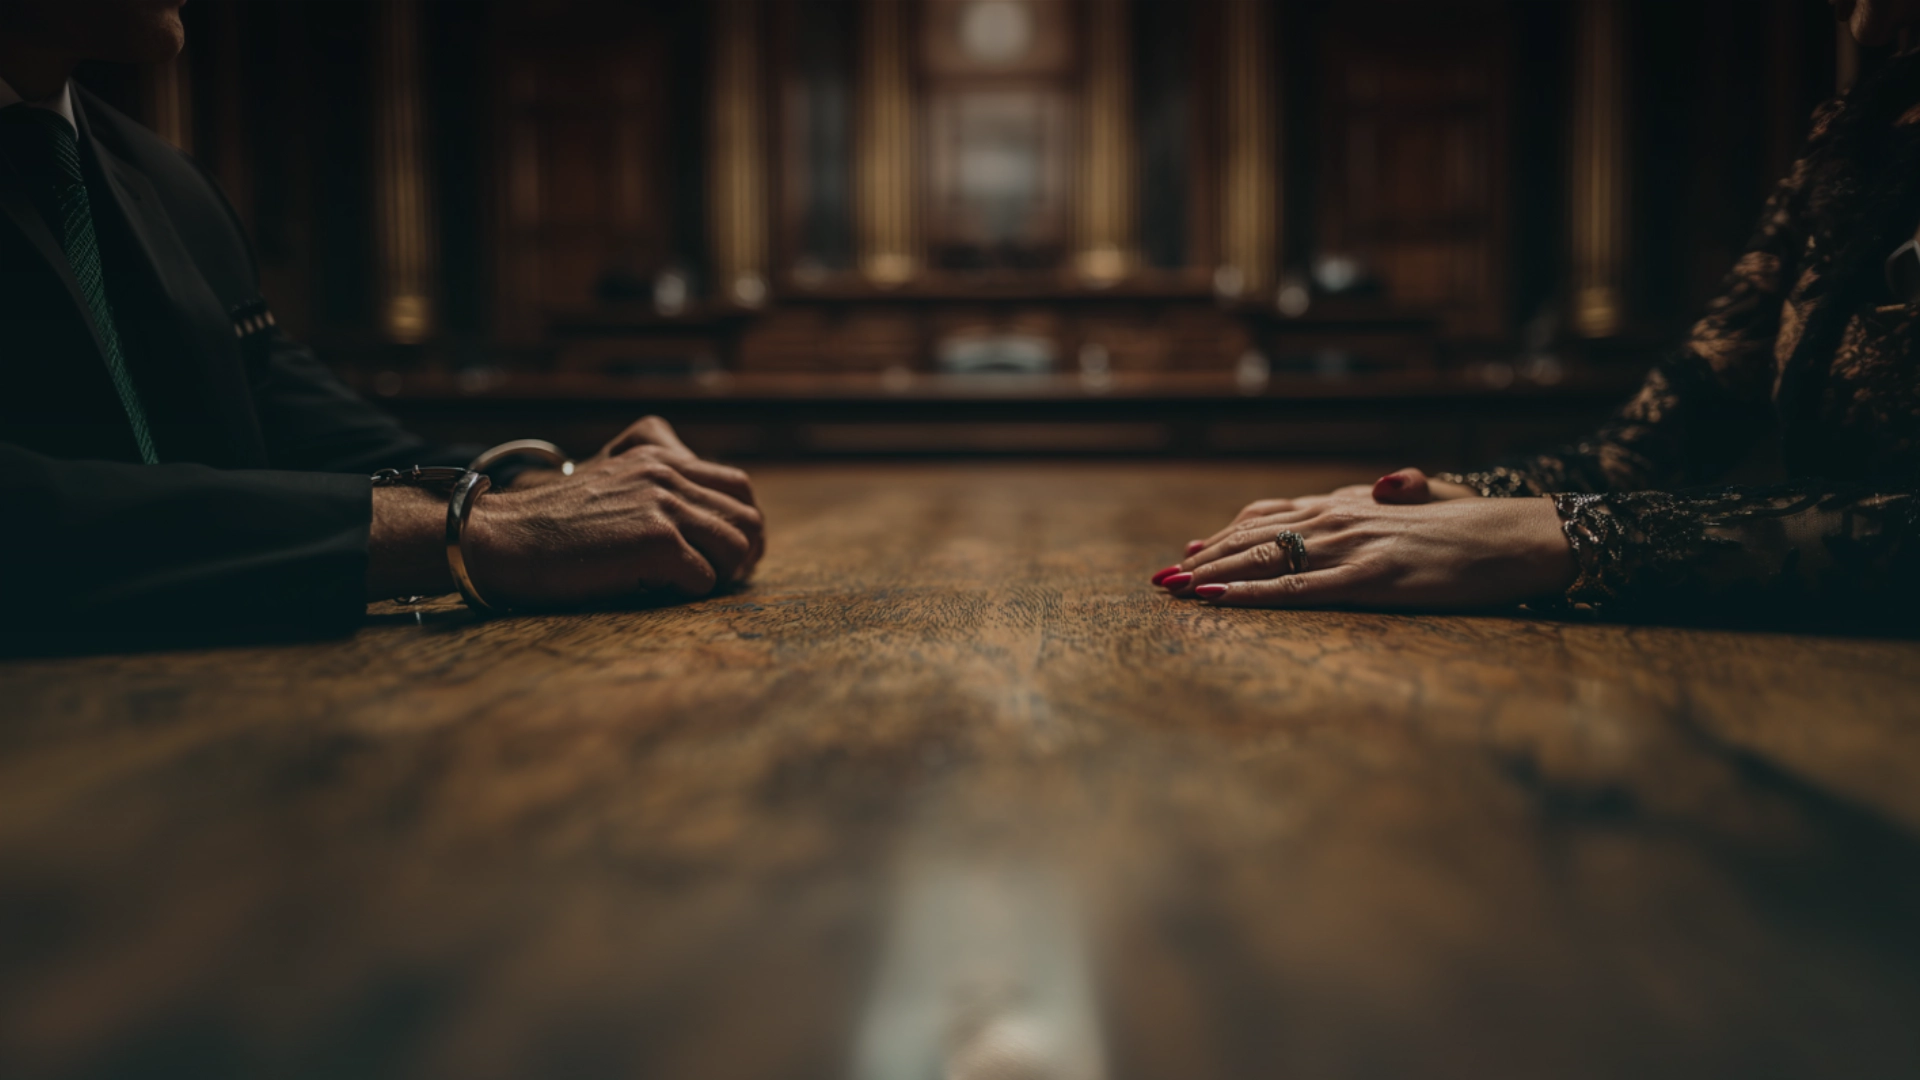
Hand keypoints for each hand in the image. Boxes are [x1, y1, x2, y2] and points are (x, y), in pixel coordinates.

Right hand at [366, 416, 763, 606]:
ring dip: (721, 576)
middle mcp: (667, 473)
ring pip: (737, 547)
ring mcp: (663, 505)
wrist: (502, 537)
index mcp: (660, 456)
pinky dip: (688, 594)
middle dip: (745, 555)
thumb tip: (706, 513)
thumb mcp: (610, 479)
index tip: (729, 554)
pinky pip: (704, 579)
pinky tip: (655, 591)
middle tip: (722, 579)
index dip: (744, 524)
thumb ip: (656, 481)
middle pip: (748, 517)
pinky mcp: (655, 541)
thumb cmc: (552, 522)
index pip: (738, 485)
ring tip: (688, 586)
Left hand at [1155, 496, 1575, 609]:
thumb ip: (1393, 494)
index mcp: (1350, 503)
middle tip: (1161, 578)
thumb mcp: (1425, 502)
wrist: (1519, 536)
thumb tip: (1380, 483)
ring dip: (1211, 575)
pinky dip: (1250, 595)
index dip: (1226, 535)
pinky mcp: (1369, 579)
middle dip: (1203, 558)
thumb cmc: (1477, 526)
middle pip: (1254, 537)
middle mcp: (1340, 518)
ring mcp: (1352, 548)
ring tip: (1172, 590)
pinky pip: (1296, 590)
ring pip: (1263, 560)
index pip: (1270, 515)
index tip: (1192, 553)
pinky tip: (1217, 602)